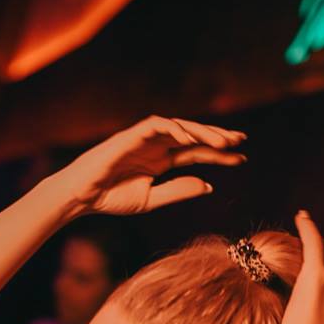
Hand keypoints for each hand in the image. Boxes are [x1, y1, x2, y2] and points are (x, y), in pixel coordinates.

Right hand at [58, 115, 245, 216]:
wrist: (82, 196)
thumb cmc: (110, 198)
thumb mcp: (151, 198)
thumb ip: (178, 191)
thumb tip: (209, 186)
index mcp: (161, 161)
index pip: (196, 153)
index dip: (219, 154)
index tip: (241, 158)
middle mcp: (156, 146)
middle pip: (193, 136)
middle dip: (217, 137)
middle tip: (240, 141)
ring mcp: (144, 138)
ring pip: (180, 127)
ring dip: (201, 131)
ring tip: (223, 141)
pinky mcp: (132, 134)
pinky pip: (158, 125)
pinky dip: (175, 129)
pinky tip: (191, 138)